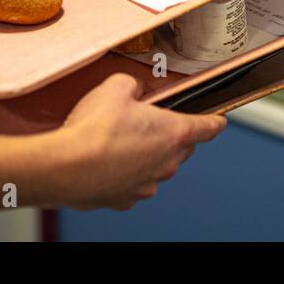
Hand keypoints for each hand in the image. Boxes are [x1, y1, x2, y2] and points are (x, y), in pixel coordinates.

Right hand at [57, 73, 225, 210]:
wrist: (65, 167)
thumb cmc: (93, 129)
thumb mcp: (116, 86)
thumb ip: (134, 85)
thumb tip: (133, 91)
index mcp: (173, 132)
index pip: (207, 127)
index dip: (214, 120)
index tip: (218, 121)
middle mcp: (166, 163)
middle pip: (181, 147)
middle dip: (169, 134)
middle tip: (145, 121)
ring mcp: (147, 184)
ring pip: (157, 167)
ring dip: (146, 155)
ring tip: (118, 141)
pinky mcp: (125, 199)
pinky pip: (133, 183)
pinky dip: (125, 173)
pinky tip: (106, 161)